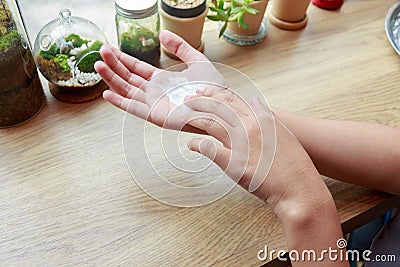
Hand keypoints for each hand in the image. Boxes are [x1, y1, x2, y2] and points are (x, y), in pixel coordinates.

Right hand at [94, 30, 224, 132]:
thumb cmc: (212, 88)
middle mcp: (155, 92)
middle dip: (114, 65)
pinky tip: (107, 93)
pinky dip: (120, 102)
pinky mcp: (156, 115)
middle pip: (128, 77)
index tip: (110, 49)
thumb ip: (180, 47)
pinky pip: (134, 109)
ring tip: (99, 65)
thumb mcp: (196, 61)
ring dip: (112, 78)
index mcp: (162, 81)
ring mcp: (154, 104)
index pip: (137, 68)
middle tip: (101, 52)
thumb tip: (163, 34)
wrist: (221, 105)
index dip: (123, 59)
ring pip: (127, 90)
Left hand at [184, 87, 332, 214]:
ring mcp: (241, 144)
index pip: (233, 99)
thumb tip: (254, 100)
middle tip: (187, 100)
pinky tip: (191, 145)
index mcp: (263, 118)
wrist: (299, 188)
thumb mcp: (283, 132)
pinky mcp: (234, 163)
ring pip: (211, 123)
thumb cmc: (294, 165)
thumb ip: (266, 115)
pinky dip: (196, 145)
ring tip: (183, 117)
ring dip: (194, 118)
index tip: (203, 91)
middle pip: (219, 107)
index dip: (214, 94)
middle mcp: (251, 126)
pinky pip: (209, 149)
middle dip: (200, 101)